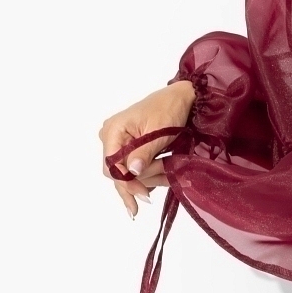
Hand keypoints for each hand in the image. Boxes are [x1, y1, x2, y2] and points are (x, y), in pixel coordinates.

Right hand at [99, 81, 195, 217]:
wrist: (180, 98)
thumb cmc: (169, 109)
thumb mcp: (159, 133)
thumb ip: (144, 153)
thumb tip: (132, 172)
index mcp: (113, 131)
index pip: (111, 165)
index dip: (126, 182)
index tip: (143, 194)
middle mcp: (111, 137)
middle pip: (118, 171)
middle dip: (142, 180)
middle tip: (166, 179)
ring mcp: (119, 142)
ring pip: (127, 172)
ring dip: (148, 179)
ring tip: (169, 178)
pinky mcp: (129, 146)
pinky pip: (133, 166)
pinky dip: (147, 175)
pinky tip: (157, 183)